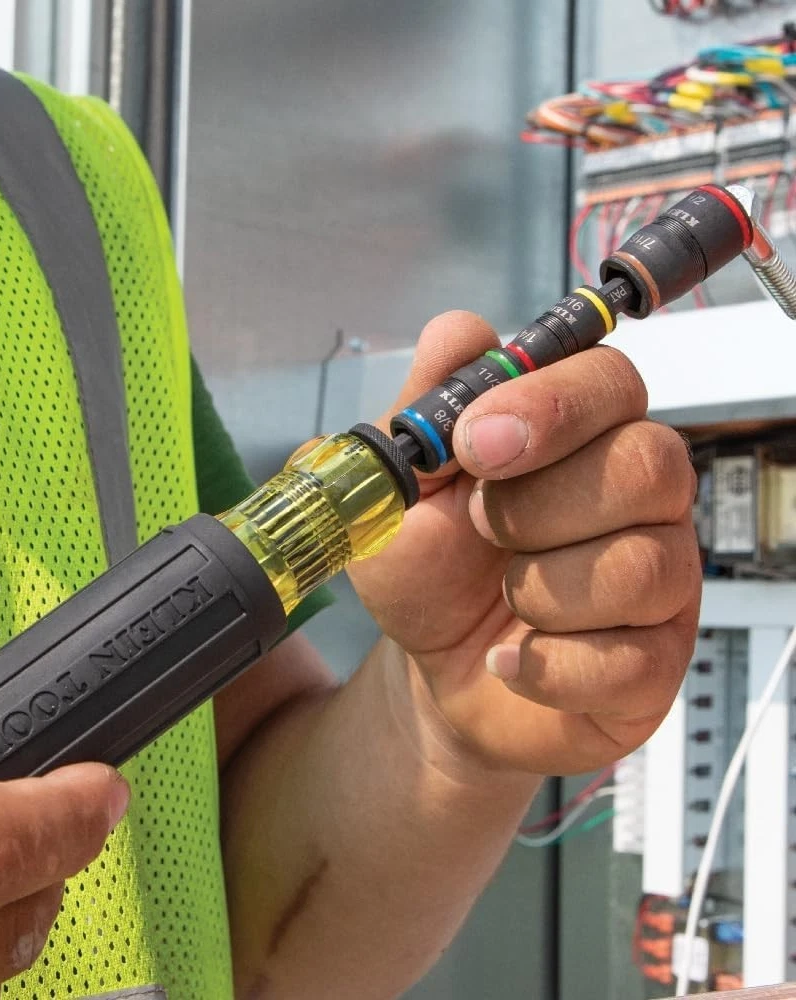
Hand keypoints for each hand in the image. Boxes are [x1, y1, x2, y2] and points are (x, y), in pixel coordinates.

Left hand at [349, 312, 699, 775]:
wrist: (435, 672)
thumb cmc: (428, 571)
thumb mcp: (398, 490)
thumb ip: (424, 411)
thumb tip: (458, 333)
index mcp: (580, 437)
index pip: (610, 381)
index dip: (548, 405)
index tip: (474, 444)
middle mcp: (636, 497)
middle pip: (648, 462)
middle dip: (538, 502)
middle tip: (481, 526)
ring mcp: (659, 578)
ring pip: (642, 565)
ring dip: (539, 588)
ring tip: (501, 597)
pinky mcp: (657, 660)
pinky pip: (630, 661)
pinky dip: (547, 665)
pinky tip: (507, 661)